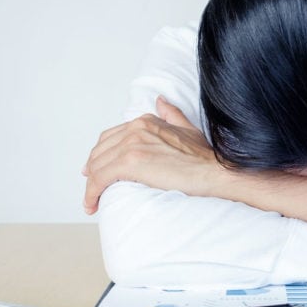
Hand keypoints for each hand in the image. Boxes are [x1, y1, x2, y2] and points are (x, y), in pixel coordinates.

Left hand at [82, 97, 222, 213]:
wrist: (214, 173)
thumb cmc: (205, 159)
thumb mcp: (188, 129)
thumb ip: (172, 115)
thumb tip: (161, 101)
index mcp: (146, 121)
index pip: (112, 136)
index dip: (102, 154)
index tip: (97, 169)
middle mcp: (136, 128)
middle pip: (100, 150)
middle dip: (93, 170)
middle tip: (92, 189)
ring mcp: (132, 144)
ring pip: (97, 166)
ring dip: (91, 186)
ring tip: (92, 201)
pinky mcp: (130, 163)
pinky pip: (100, 178)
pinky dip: (92, 193)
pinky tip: (92, 204)